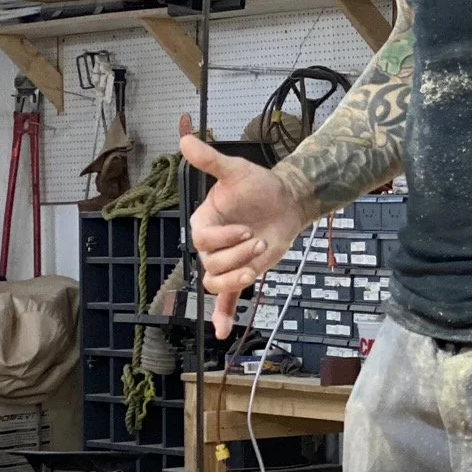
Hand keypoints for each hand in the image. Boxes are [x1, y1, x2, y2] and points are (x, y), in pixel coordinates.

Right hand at [178, 114, 307, 337]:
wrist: (287, 200)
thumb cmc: (258, 185)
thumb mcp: (236, 171)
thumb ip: (210, 160)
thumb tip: (185, 139)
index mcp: (203, 223)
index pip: (202, 241)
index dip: (225, 239)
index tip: (247, 229)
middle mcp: (210, 246)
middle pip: (211, 264)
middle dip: (238, 255)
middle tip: (259, 239)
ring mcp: (225, 262)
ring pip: (217, 283)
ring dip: (238, 277)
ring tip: (258, 260)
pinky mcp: (241, 273)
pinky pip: (224, 300)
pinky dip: (223, 316)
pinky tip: (222, 332)